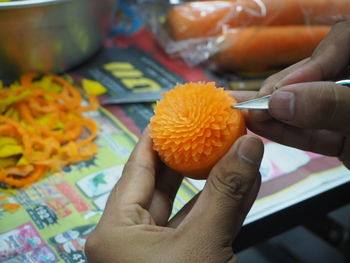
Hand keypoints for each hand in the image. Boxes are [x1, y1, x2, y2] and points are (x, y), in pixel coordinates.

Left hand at [85, 131, 263, 262]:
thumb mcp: (201, 245)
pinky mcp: (186, 262)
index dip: (156, 138)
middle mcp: (131, 238)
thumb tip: (249, 145)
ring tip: (235, 150)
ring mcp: (160, 253)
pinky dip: (224, 205)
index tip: (174, 115)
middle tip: (209, 129)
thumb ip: (225, 193)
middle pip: (164, 184)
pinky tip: (243, 182)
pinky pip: (204, 226)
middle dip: (191, 156)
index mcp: (115, 230)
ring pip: (190, 206)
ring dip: (215, 180)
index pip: (136, 168)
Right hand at [232, 21, 349, 167]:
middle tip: (255, 105)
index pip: (342, 41)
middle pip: (314, 77)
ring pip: (306, 107)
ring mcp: (344, 112)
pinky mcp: (340, 136)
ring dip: (276, 114)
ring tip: (246, 115)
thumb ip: (329, 105)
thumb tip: (279, 100)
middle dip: (282, 92)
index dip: (312, 59)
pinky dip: (287, 133)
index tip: (287, 87)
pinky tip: (261, 129)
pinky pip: (311, 131)